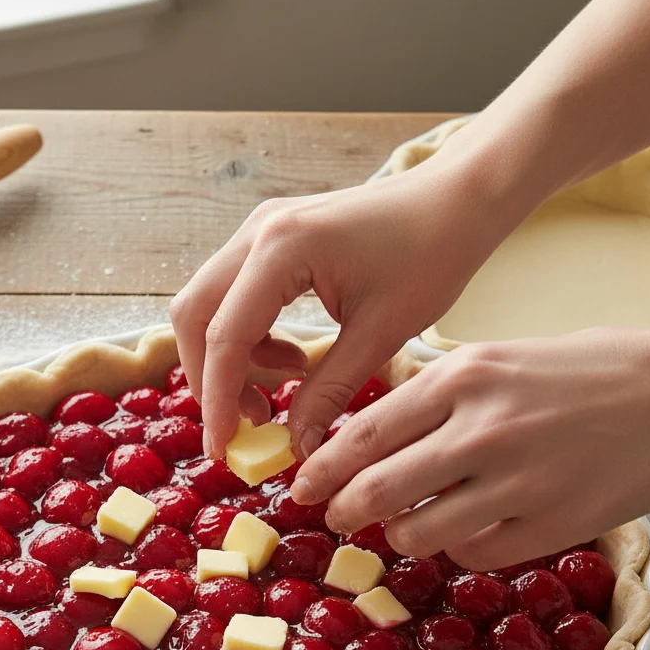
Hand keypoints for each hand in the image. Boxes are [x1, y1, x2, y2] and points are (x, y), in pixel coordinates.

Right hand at [169, 152, 514, 460]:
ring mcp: (260, 230)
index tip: (224, 448)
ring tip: (277, 394)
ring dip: (228, 359)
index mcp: (282, 249)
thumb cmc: (431, 255)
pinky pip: (233, 296)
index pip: (225, 336)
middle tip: (243, 425)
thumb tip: (295, 448)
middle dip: (209, 379)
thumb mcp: (381, 334)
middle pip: (194, 316)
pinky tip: (294, 359)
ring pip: (207, 305)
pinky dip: (248, 338)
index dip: (218, 400)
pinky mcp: (271, 238)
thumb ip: (328, 392)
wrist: (456, 200)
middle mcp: (258, 232)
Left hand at [289, 326, 649, 570]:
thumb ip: (431, 398)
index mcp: (461, 378)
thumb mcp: (496, 358)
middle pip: (376, 490)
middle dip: (342, 512)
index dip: (322, 471)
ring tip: (404, 527)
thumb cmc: (579, 371)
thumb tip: (364, 440)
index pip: (362, 436)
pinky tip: (465, 532)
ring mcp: (518, 481)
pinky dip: (457, 549)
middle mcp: (481, 429)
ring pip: (418, 533)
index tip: (301, 489)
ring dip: (399, 536)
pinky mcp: (553, 524)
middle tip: (335, 519)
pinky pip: (473, 555)